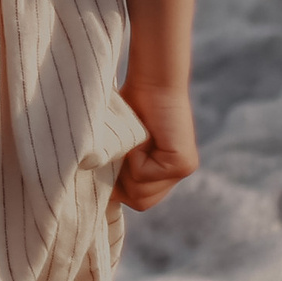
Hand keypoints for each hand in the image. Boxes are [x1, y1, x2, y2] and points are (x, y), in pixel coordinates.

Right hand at [113, 80, 197, 210]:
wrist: (153, 79)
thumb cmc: (129, 104)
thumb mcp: (121, 143)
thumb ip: (117, 166)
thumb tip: (98, 192)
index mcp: (163, 171)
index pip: (140, 200)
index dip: (119, 187)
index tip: (107, 164)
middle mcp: (176, 174)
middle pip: (141, 202)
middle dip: (121, 182)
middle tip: (118, 152)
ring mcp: (183, 170)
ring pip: (142, 194)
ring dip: (126, 169)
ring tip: (128, 142)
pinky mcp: (183, 163)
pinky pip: (146, 175)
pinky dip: (134, 158)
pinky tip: (139, 137)